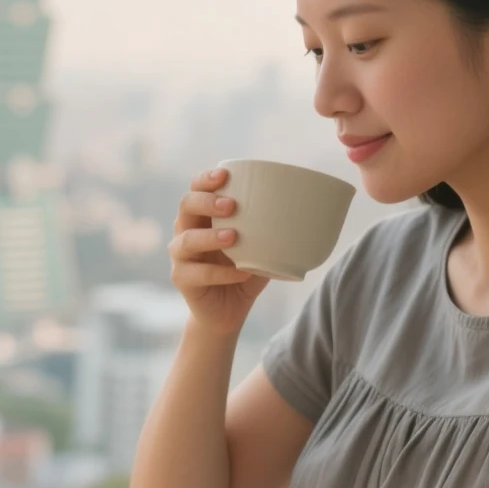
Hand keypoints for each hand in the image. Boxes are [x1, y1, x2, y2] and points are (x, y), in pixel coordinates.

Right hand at [169, 168, 268, 335]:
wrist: (227, 312)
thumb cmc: (244, 273)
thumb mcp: (261, 248)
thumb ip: (271, 230)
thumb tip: (307, 211)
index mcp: (203, 217)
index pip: (196, 189)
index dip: (206, 180)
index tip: (225, 174)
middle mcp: (186, 231)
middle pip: (185, 206)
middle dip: (207, 202)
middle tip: (231, 205)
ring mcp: (181, 257)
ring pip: (186, 240)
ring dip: (210, 236)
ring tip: (233, 237)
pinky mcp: (182, 279)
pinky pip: (198, 273)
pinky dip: (221, 273)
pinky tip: (241, 273)